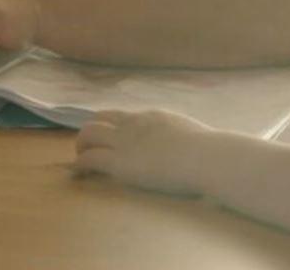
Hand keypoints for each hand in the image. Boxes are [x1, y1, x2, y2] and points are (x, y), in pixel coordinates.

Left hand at [74, 109, 217, 195]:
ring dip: (81, 146)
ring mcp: (125, 141)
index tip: (109, 136)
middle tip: (88, 147)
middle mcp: (134, 124)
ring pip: (87, 135)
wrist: (207, 157)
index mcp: (153, 117)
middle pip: (98, 119)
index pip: (122, 115)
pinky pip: (89, 160)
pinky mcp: (120, 162)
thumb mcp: (193, 135)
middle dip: (90, 132)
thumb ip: (184, 138)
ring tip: (80, 159)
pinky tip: (78, 173)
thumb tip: (195, 148)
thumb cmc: (211, 152)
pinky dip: (80, 165)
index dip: (111, 125)